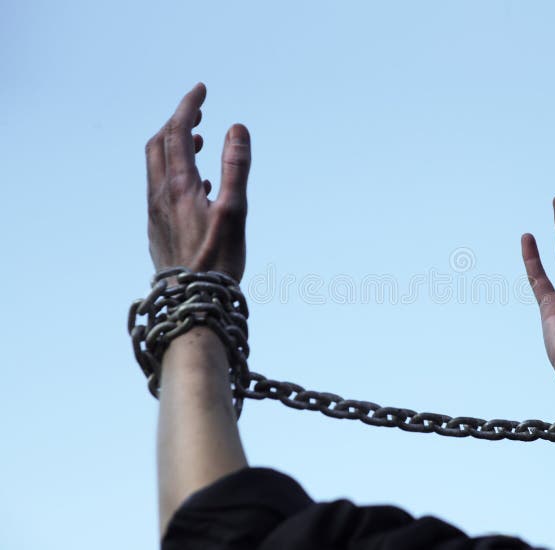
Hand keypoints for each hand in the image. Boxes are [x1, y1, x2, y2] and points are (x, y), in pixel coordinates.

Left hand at [145, 83, 250, 281]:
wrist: (192, 302)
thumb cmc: (217, 260)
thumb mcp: (234, 211)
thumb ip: (236, 167)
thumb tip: (235, 127)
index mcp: (179, 186)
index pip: (177, 133)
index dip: (188, 106)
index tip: (201, 89)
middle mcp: (161, 196)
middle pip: (159, 145)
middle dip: (177, 122)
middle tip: (198, 111)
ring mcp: (156, 214)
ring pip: (158, 168)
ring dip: (175, 147)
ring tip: (200, 142)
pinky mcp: (158, 230)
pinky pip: (162, 189)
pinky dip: (177, 173)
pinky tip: (199, 186)